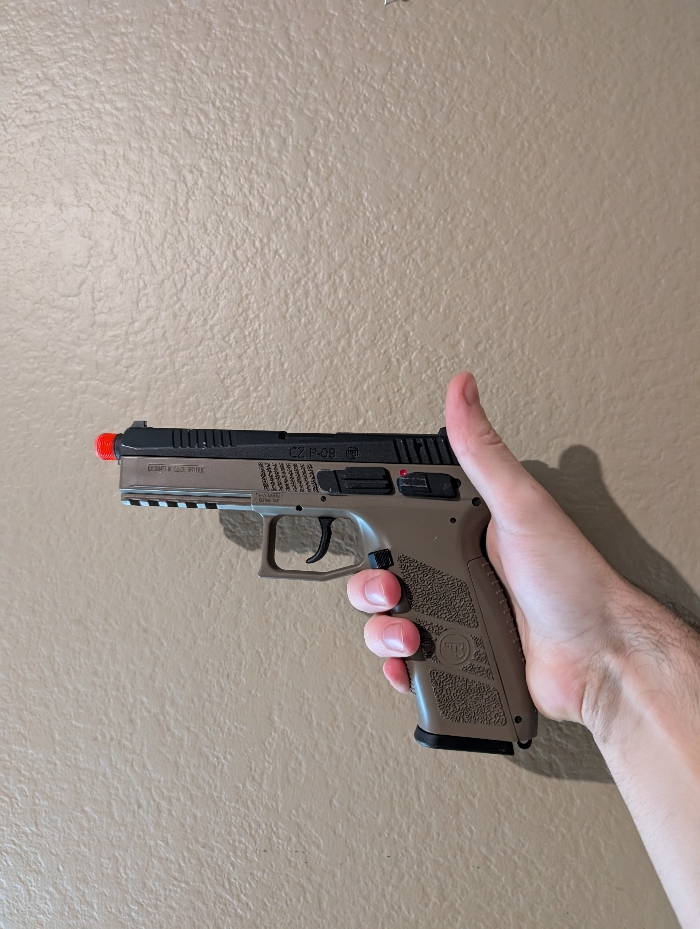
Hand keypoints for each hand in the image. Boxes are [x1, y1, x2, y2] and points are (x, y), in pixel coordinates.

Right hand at [347, 372, 624, 723]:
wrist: (597, 658)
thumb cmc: (573, 581)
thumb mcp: (522, 507)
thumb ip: (485, 452)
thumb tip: (463, 391)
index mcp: (466, 532)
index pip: (401, 523)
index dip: (376, 528)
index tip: (361, 531)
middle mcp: (456, 574)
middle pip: (382, 577)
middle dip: (371, 588)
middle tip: (392, 591)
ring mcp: (456, 617)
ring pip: (386, 623)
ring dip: (382, 632)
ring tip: (409, 634)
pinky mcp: (458, 657)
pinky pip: (406, 664)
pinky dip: (397, 666)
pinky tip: (408, 659)